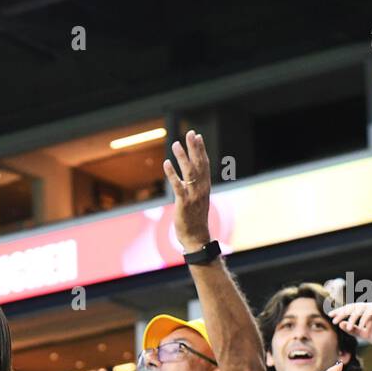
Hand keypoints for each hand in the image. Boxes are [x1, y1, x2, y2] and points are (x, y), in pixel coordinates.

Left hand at [163, 129, 211, 248]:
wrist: (196, 237)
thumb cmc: (195, 219)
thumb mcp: (198, 199)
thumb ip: (195, 187)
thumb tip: (190, 176)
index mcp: (205, 187)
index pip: (204, 164)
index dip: (201, 149)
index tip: (197, 136)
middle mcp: (201, 188)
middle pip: (199, 164)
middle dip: (194, 148)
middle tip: (190, 133)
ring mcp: (193, 195)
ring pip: (189, 172)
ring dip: (183, 157)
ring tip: (176, 144)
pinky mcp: (184, 203)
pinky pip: (178, 186)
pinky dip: (172, 174)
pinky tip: (167, 163)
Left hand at [329, 301, 371, 348]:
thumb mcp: (365, 335)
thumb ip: (354, 330)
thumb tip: (341, 325)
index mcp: (365, 312)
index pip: (350, 310)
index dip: (340, 312)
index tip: (330, 316)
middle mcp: (370, 308)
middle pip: (353, 307)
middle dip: (343, 313)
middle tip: (334, 320)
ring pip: (361, 308)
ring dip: (353, 317)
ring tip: (349, 327)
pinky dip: (365, 318)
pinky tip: (362, 326)